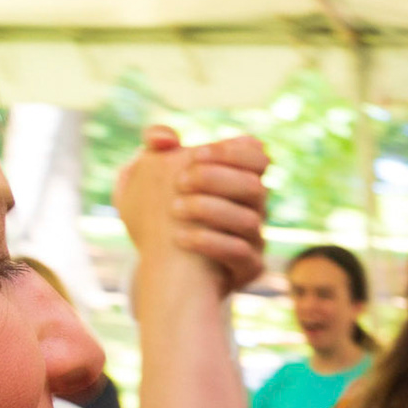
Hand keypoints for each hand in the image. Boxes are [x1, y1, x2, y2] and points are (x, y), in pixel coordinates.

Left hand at [114, 125, 269, 292]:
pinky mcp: (249, 268)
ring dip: (210, 209)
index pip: (258, 158)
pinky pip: (241, 254)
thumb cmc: (161, 218)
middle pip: (255, 187)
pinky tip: (180, 237)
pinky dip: (210, 242)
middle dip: (216, 179)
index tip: (195, 153)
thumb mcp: (150, 182)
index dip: (232, 152)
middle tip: (179, 181)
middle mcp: (253, 210)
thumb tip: (163, 138)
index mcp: (239, 182)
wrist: (164, 269)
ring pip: (249, 220)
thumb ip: (154, 152)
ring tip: (174, 209)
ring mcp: (254, 240)